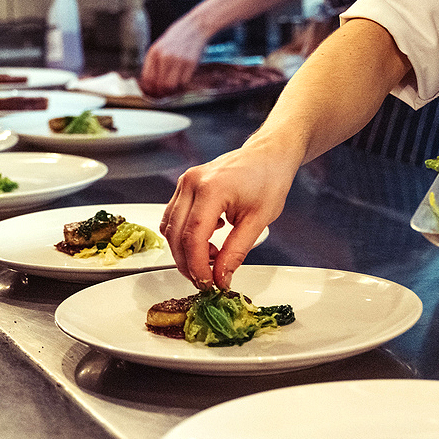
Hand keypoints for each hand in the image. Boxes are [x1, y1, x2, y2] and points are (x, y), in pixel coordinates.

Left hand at [139, 15, 211, 96]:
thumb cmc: (177, 36)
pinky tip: (182, 78)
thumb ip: (154, 61)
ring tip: (173, 86)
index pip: (147, 78)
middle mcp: (165, 57)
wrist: (195, 27)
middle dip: (161, 92)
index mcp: (154, 52)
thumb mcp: (160, 45)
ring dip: (172, 89)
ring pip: (172, 86)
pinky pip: (184, 82)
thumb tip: (150, 81)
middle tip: (163, 93)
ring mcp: (178, 60)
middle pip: (159, 84)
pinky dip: (182, 84)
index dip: (149, 88)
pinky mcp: (190, 63)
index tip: (152, 92)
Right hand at [160, 139, 299, 289]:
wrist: (268, 155)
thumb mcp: (259, 220)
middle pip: (176, 235)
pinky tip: (207, 241)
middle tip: (206, 280)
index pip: (194, 237)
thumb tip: (220, 277)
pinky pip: (173, 216)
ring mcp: (185, 182)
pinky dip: (184, 235)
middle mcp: (191, 183)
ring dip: (184, 251)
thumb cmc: (268, 180)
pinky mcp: (184, 185)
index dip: (198, 266)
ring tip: (210, 260)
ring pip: (170, 227)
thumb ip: (236, 251)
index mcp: (211, 189)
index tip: (208, 283)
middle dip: (188, 263)